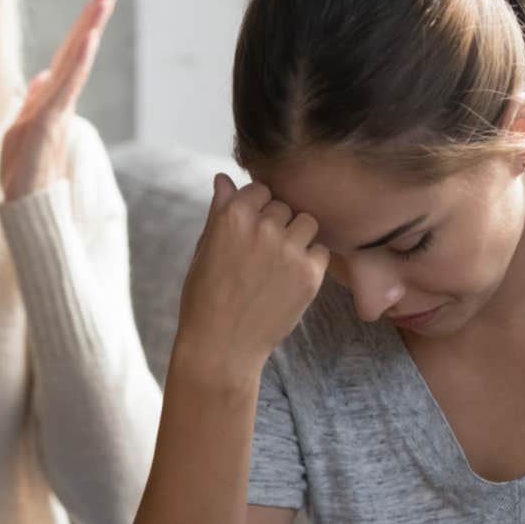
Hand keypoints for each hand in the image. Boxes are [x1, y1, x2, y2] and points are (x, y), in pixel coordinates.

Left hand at [0, 0, 119, 200]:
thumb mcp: (20, 130)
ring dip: (89, 31)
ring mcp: (56, 113)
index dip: (80, 29)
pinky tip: (88, 41)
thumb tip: (42, 75)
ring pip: (74, 64)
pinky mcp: (49, 126)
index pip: (66, 58)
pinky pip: (65, 88)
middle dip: (92, 19)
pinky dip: (77, 63)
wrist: (24, 209)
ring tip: (104, 2)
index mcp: (50, 101)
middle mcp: (58, 102)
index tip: (97, 0)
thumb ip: (33, 102)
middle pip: (76, 53)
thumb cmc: (23, 175)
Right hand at [175, 174, 328, 382]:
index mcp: (232, 215)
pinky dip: (310, 262)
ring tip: (278, 265)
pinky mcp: (309, 274)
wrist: (221, 346)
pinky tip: (289, 280)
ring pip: (307, 223)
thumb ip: (219, 209)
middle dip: (277, 224)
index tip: (250, 232)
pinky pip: (320, 251)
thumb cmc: (205, 296)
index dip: (256, 209)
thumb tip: (223, 177)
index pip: (260, 189)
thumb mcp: (204, 248)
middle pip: (284, 206)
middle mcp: (262, 226)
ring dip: (297, 238)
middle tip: (261, 256)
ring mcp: (288, 249)